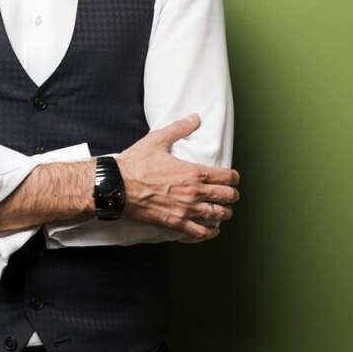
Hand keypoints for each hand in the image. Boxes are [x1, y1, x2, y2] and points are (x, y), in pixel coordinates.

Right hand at [116, 114, 239, 239]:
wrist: (117, 187)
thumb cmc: (135, 164)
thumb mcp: (157, 140)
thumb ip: (179, 128)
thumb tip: (194, 118)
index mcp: (194, 172)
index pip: (228, 177)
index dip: (234, 178)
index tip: (233, 178)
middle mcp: (194, 193)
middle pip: (228, 197)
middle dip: (232, 195)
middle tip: (230, 194)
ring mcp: (186, 210)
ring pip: (218, 215)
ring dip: (224, 213)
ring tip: (222, 211)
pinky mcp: (175, 223)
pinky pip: (200, 233)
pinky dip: (209, 232)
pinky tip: (210, 229)